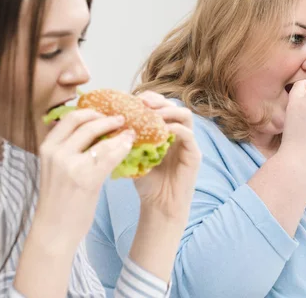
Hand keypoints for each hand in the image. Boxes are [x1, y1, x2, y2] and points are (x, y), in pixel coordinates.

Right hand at [34, 109, 135, 248]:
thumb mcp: (56, 168)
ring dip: (118, 130)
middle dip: (106, 117)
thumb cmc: (59, 200)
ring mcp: (70, 165)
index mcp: (47, 146)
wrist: (54, 230)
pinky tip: (130, 145)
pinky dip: (123, 147)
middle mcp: (56, 152)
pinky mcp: (86, 178)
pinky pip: (110, 155)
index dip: (90, 112)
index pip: (70, 118)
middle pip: (85, 122)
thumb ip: (69, 148)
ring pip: (99, 137)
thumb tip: (94, 129)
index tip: (105, 112)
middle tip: (121, 118)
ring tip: (129, 130)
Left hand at [132, 91, 200, 220]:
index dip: (148, 99)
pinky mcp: (194, 155)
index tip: (131, 99)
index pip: (160, 106)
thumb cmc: (146, 182)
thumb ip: (128, 138)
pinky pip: (188, 135)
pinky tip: (161, 130)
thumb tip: (111, 120)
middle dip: (157, 101)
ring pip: (185, 115)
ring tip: (152, 113)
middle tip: (141, 103)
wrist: (158, 206)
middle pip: (173, 105)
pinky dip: (175, 128)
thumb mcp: (133, 155)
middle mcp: (178, 133)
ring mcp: (188, 143)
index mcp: (165, 130)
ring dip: (168, 110)